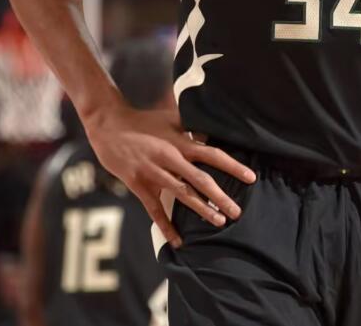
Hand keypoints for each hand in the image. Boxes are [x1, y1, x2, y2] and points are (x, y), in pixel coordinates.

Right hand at [84, 100, 255, 247]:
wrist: (110, 125)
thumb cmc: (143, 121)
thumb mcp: (170, 118)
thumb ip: (191, 126)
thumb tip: (212, 131)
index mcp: (181, 142)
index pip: (213, 155)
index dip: (233, 166)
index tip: (250, 177)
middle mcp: (171, 158)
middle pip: (202, 180)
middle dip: (221, 197)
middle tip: (237, 212)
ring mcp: (154, 173)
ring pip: (182, 196)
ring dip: (202, 210)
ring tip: (219, 223)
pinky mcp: (139, 185)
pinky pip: (155, 210)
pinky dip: (167, 226)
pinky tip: (178, 241)